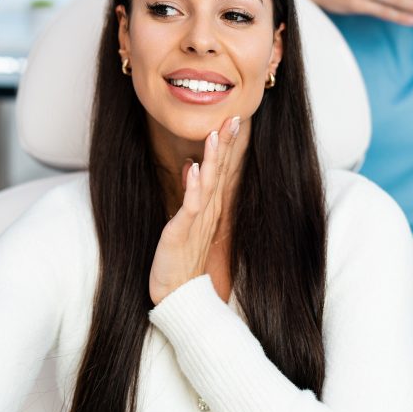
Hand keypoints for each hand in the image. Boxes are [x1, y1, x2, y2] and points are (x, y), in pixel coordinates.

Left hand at [149, 115, 240, 305]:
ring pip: (208, 183)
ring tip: (215, 134)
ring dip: (212, 159)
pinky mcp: (182, 231)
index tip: (232, 119)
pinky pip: (191, 206)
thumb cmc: (183, 258)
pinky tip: (195, 168)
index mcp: (209, 206)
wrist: (179, 293)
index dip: (226, 144)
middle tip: (233, 118)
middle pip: (219, 171)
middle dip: (226, 143)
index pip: (220, 169)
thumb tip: (192, 165)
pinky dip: (194, 186)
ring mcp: (197, 220)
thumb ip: (192, 192)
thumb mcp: (187, 220)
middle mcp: (208, 210)